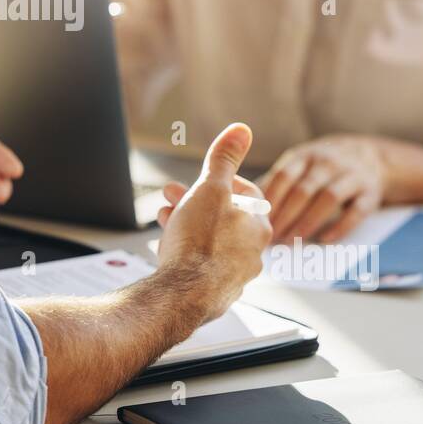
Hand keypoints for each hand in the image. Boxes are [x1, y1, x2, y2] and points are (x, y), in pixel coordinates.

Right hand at [154, 124, 272, 322]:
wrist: (184, 293)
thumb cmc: (201, 242)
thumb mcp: (210, 187)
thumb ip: (225, 158)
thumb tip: (241, 131)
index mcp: (258, 224)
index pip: (246, 193)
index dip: (219, 181)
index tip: (200, 181)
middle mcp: (252, 250)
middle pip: (224, 216)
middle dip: (195, 201)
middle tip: (172, 195)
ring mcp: (234, 273)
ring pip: (210, 240)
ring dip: (186, 224)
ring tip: (164, 218)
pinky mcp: (216, 291)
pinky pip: (200, 263)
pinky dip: (185, 250)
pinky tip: (168, 247)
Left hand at [259, 135, 385, 243]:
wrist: (371, 156)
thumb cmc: (321, 167)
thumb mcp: (300, 164)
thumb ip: (277, 181)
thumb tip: (245, 205)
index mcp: (305, 156)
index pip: (284, 176)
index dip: (271, 199)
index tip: (257, 220)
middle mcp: (328, 163)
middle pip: (304, 189)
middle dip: (286, 215)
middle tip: (272, 236)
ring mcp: (352, 175)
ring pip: (329, 198)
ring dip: (309, 221)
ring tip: (292, 240)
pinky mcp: (371, 192)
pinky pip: (357, 211)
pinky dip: (340, 226)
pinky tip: (324, 240)